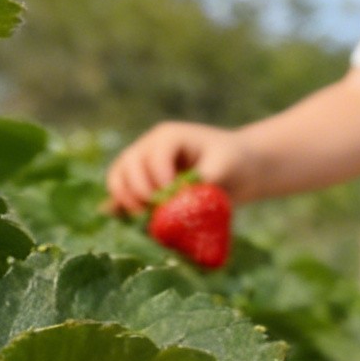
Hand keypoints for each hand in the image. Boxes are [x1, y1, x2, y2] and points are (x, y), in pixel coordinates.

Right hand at [105, 122, 252, 215]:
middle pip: (127, 166)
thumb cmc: (236, 161)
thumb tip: (181, 201)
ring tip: (145, 218)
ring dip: (126, 200)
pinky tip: (126, 222)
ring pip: (118, 178)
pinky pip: (122, 194)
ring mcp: (143, 165)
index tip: (174, 198)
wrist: (241, 167)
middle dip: (139, 192)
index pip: (153, 157)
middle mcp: (149, 148)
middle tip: (157, 213)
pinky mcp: (143, 184)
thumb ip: (204, 180)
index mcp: (169, 137)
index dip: (159, 179)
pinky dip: (121, 207)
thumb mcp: (226, 167)